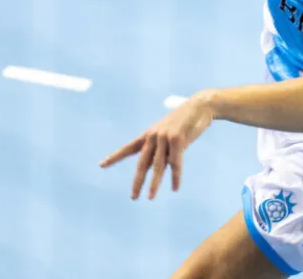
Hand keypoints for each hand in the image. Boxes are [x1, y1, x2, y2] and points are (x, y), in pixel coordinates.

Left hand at [100, 90, 216, 199]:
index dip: (115, 157)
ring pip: (158, 166)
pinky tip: (175, 188)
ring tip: (150, 197)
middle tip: (133, 197)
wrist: (200, 106)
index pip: (128, 148)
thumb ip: (163, 149)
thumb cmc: (185, 121)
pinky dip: (176, 177)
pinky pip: (176, 163)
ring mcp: (165, 137)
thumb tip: (160, 168)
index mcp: (148, 134)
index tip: (102, 165)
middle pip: (142, 163)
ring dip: (154, 184)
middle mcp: (153, 136)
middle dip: (137, 181)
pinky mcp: (178, 139)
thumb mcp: (169, 133)